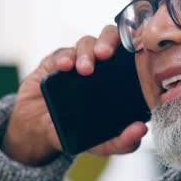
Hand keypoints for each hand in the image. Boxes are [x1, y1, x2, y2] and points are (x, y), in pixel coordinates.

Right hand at [2, 25, 148, 165]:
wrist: (39, 131)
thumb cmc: (76, 130)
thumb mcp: (101, 143)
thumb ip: (122, 141)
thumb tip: (141, 130)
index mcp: (118, 77)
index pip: (131, 53)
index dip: (135, 46)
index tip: (136, 55)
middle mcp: (100, 65)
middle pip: (110, 37)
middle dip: (109, 41)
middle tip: (106, 54)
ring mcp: (78, 61)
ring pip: (87, 43)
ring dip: (87, 52)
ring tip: (85, 69)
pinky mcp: (56, 62)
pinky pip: (63, 53)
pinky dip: (65, 57)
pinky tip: (64, 66)